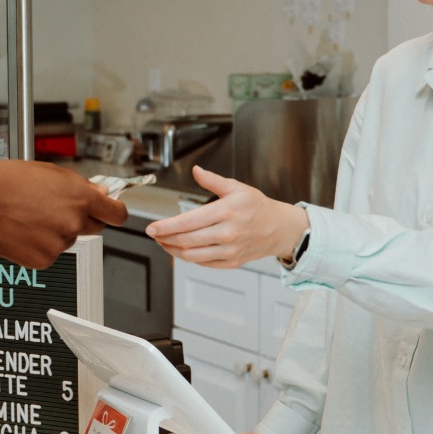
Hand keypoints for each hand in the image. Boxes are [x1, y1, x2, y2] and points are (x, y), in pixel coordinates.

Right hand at [0, 161, 127, 268]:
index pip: (117, 213)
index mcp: (80, 197)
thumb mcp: (49, 172)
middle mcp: (74, 222)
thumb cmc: (6, 181)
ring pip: (68, 239)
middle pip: (95, 228)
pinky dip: (40, 245)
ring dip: (56, 231)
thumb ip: (79, 185)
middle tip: (55, 210)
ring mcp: (59, 243)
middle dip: (82, 219)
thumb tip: (100, 193)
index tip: (110, 211)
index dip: (114, 211)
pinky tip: (23, 230)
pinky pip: (50, 253)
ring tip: (30, 216)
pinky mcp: (43, 260)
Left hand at [145, 167, 307, 268]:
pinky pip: (204, 263)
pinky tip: (182, 250)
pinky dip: (189, 258)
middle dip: (165, 238)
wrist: (280, 228)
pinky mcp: (232, 262)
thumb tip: (196, 170)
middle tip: (154, 234)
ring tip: (164, 243)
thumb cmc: (257, 207)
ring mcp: (230, 250)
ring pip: (192, 255)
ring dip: (173, 250)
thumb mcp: (236, 187)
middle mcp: (227, 233)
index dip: (165, 226)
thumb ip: (213, 181)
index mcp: (226, 211)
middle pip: (186, 240)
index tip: (152, 227)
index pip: (187, 222)